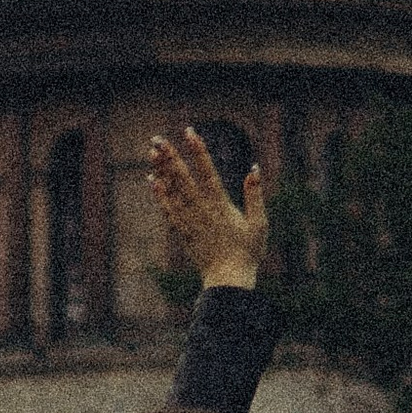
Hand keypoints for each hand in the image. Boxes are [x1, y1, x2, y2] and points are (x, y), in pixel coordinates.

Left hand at [149, 126, 266, 290]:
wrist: (228, 280)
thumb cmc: (247, 252)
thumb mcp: (259, 223)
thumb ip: (254, 195)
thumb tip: (254, 169)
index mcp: (221, 204)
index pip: (207, 171)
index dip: (198, 150)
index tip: (189, 132)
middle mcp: (201, 210)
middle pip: (183, 178)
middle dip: (170, 156)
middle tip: (157, 138)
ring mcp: (189, 221)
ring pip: (172, 191)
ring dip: (162, 170)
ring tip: (152, 152)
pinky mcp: (182, 232)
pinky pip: (168, 210)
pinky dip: (160, 195)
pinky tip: (152, 180)